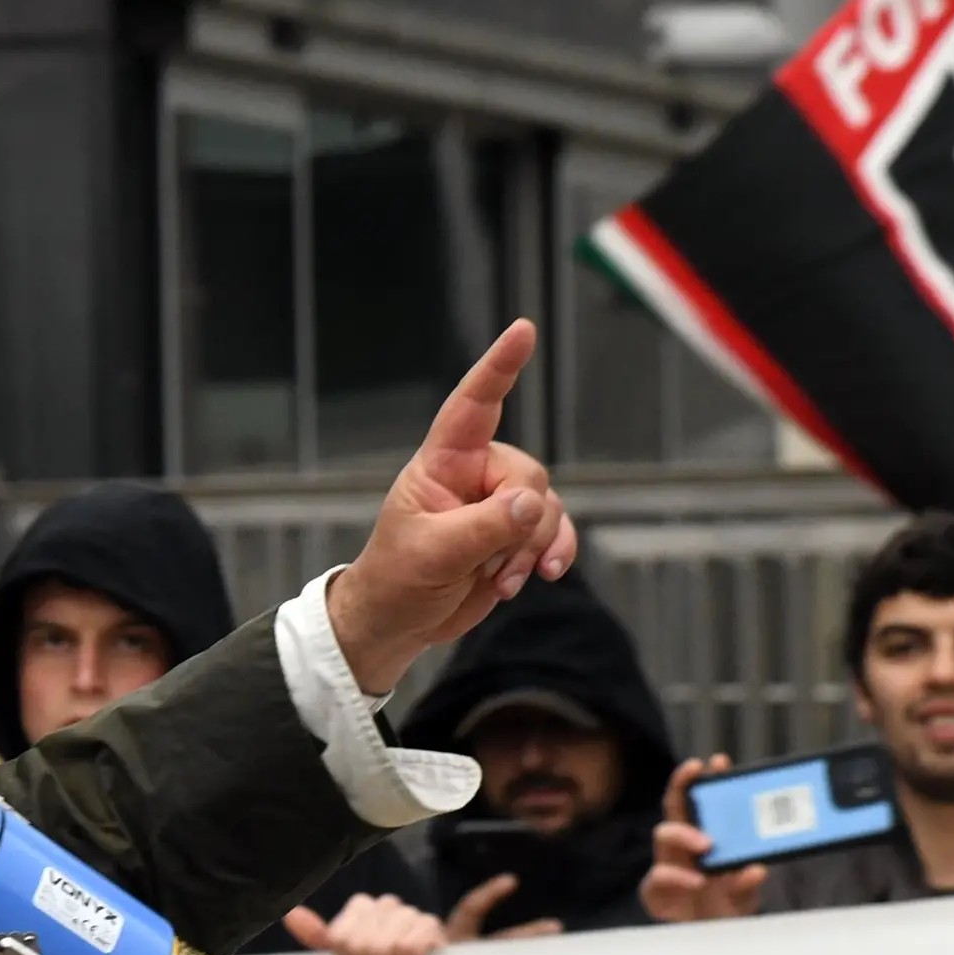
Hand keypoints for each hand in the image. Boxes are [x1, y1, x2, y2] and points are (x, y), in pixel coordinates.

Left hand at [283, 891, 451, 954]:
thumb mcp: (345, 952)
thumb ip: (317, 935)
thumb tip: (290, 915)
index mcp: (360, 906)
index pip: (341, 938)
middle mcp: (384, 904)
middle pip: (362, 945)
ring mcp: (409, 912)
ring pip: (385, 947)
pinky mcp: (431, 925)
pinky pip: (410, 947)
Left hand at [326, 322, 577, 694]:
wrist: (397, 623)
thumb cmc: (397, 580)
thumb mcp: (433, 554)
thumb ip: (485, 528)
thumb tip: (533, 504)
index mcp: (441, 464)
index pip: (473, 405)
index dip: (498, 367)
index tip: (522, 331)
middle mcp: (474, 475)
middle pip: (527, 475)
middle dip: (521, 522)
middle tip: (491, 563)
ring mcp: (497, 505)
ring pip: (546, 505)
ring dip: (533, 547)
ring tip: (500, 579)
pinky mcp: (514, 536)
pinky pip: (556, 529)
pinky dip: (556, 551)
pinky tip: (547, 574)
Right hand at [640, 757, 765, 922]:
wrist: (709, 947)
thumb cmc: (724, 911)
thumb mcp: (744, 896)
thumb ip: (748, 883)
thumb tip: (756, 869)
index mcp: (704, 840)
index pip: (700, 802)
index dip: (705, 779)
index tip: (718, 761)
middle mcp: (683, 848)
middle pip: (675, 806)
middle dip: (683, 783)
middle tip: (697, 770)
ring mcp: (667, 867)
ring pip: (663, 834)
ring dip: (684, 833)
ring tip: (707, 845)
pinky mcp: (656, 891)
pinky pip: (657, 877)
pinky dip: (677, 877)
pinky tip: (695, 882)